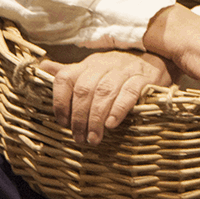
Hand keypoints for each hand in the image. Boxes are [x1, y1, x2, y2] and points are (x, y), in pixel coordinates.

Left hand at [40, 48, 175, 147]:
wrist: (158, 59)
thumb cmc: (119, 71)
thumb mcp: (93, 69)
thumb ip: (69, 72)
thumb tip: (42, 68)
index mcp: (89, 64)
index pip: (66, 78)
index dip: (60, 102)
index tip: (63, 123)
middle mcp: (104, 64)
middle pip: (85, 89)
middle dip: (79, 117)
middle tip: (80, 138)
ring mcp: (125, 70)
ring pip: (105, 91)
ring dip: (96, 118)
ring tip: (94, 138)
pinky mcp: (144, 78)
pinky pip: (129, 92)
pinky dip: (119, 109)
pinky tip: (112, 124)